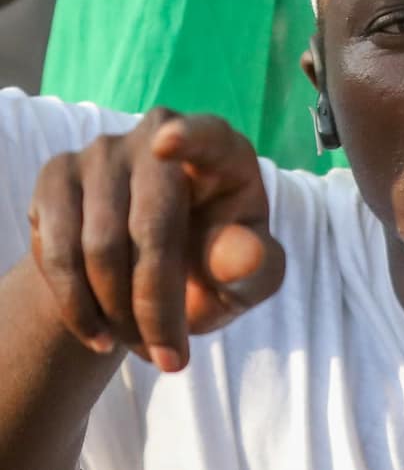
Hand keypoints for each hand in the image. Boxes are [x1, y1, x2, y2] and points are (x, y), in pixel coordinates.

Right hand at [27, 111, 284, 371]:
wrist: (146, 276)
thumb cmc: (213, 267)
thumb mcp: (246, 278)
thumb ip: (255, 266)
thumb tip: (243, 255)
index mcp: (220, 151)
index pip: (206, 136)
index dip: (187, 137)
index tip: (166, 143)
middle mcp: (156, 134)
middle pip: (149, 224)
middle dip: (157, 303)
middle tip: (171, 362)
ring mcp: (101, 153)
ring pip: (97, 245)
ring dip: (117, 313)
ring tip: (141, 347)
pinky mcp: (56, 178)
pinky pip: (55, 251)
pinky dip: (77, 306)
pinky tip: (99, 333)